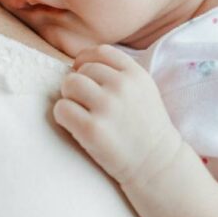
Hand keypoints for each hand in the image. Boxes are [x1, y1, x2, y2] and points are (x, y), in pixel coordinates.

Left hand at [52, 45, 182, 185]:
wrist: (156, 164)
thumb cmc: (145, 127)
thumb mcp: (144, 89)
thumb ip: (119, 72)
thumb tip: (78, 63)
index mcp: (135, 74)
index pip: (100, 52)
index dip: (86, 61)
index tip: (84, 75)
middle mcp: (122, 86)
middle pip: (81, 70)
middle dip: (78, 84)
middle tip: (86, 104)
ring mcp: (107, 107)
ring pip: (68, 84)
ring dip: (69, 98)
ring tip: (80, 113)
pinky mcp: (92, 129)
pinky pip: (61, 109)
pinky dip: (63, 116)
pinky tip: (75, 125)